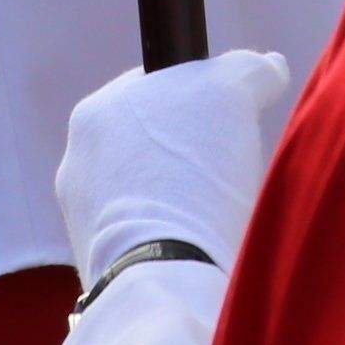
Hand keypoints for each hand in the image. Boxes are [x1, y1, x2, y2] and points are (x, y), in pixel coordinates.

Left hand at [54, 48, 289, 275]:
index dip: (201, 101)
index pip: (157, 89)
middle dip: (192, 153)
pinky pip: (148, 239)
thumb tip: (268, 67)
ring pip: (150, 193)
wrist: (166, 278)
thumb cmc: (193, 173)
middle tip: (229, 171)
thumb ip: (248, 69)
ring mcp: (82, 222)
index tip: (228, 123)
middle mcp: (76, 164)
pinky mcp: (102, 271)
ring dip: (183, 199)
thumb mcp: (233, 90)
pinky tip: (199, 248)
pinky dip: (174, 239)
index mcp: (93, 114)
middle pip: (153, 143)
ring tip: (218, 217)